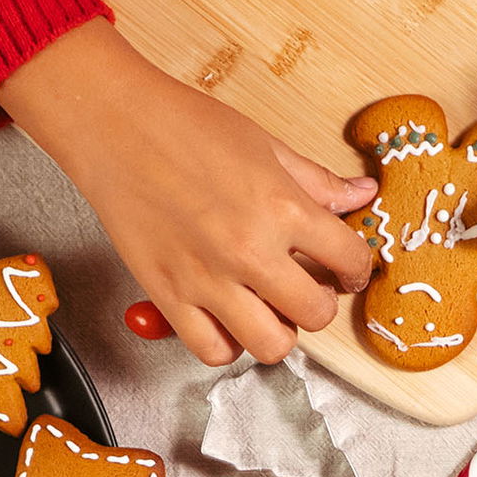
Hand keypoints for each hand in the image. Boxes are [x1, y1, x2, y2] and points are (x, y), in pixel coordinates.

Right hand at [0, 21, 374, 364]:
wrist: (115, 125)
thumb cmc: (184, 125)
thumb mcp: (265, 146)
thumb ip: (317, 181)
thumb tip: (361, 193)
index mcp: (283, 208)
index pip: (350, 259)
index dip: (358, 268)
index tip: (349, 270)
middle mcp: (249, 252)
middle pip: (316, 314)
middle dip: (321, 304)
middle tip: (308, 287)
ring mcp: (207, 280)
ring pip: (270, 346)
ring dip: (278, 331)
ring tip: (268, 308)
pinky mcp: (168, 296)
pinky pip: (212, 350)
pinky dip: (227, 343)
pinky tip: (228, 318)